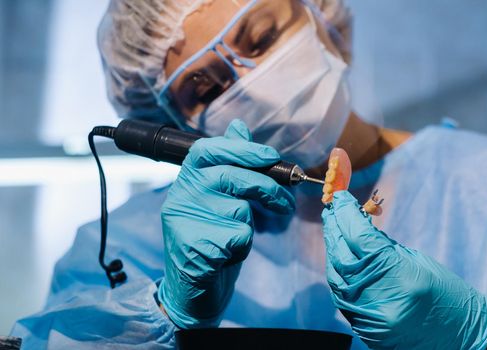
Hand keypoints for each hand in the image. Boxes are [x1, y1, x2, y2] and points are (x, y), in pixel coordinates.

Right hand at [158, 119, 294, 327]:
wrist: (191, 291)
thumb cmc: (211, 239)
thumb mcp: (220, 200)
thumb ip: (230, 164)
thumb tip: (238, 126)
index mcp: (185, 181)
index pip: (207, 149)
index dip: (242, 149)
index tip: (271, 156)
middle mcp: (180, 197)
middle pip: (230, 177)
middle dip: (267, 187)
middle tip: (285, 202)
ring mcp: (184, 222)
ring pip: (239, 209)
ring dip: (249, 226)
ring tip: (235, 238)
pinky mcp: (195, 247)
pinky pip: (239, 237)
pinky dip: (243, 247)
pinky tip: (227, 256)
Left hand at [322, 191, 486, 348]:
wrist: (462, 341)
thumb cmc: (449, 297)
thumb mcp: (419, 263)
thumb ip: (384, 245)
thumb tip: (357, 224)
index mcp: (399, 275)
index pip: (360, 237)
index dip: (346, 213)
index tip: (340, 197)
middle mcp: (379, 297)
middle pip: (342, 255)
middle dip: (335, 229)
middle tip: (332, 211)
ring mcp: (368, 316)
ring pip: (335, 275)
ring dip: (332, 249)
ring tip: (334, 230)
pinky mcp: (363, 327)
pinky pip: (341, 295)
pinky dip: (337, 273)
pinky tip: (339, 258)